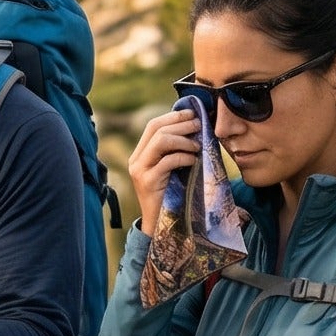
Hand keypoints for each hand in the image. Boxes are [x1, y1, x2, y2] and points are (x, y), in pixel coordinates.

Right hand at [128, 106, 202, 234]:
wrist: (161, 222)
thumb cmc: (171, 194)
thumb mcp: (171, 168)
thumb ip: (174, 150)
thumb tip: (193, 126)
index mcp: (140, 154)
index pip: (153, 125)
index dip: (173, 116)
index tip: (193, 113)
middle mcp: (136, 160)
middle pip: (156, 129)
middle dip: (181, 124)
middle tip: (200, 125)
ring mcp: (140, 171)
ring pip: (161, 141)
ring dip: (183, 140)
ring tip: (197, 146)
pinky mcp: (148, 182)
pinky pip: (168, 161)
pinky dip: (184, 157)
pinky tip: (193, 161)